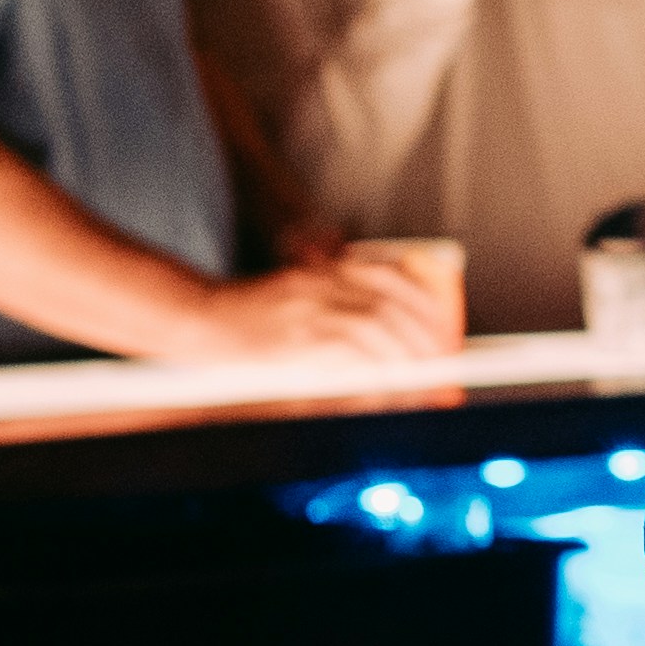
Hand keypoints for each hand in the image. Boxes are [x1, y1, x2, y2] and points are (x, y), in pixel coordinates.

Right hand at [199, 248, 463, 365]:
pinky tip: (388, 377)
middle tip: (443, 356)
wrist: (201, 316)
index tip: (442, 326)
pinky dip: (375, 362)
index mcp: (324, 268)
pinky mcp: (295, 335)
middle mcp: (321, 281)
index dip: (423, 301)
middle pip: (390, 299)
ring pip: (376, 321)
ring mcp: (308, 306)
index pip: (388, 275)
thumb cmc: (250, 315)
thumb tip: (385, 344)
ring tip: (424, 371)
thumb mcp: (299, 296)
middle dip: (425, 329)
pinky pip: (348, 347)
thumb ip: (338, 305)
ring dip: (407, 348)